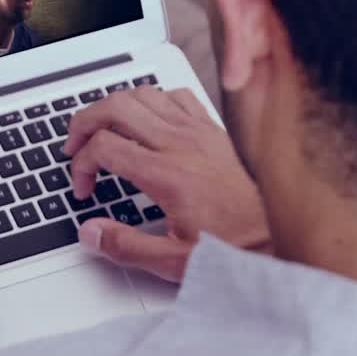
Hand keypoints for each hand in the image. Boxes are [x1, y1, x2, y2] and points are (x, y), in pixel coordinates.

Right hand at [65, 86, 270, 281]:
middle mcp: (181, 144)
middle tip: (75, 147)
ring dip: (114, 107)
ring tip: (103, 129)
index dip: (81, 165)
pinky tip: (147, 121)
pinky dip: (153, 100)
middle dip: (84, 123)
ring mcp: (199, 132)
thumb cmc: (234, 247)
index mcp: (167, 175)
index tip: (84, 189)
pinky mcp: (214, 130)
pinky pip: (177, 95)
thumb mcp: (174, 261)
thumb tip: (90, 232)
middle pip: (116, 107)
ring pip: (143, 94)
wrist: (280, 237)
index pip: (104, 147)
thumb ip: (126, 246)